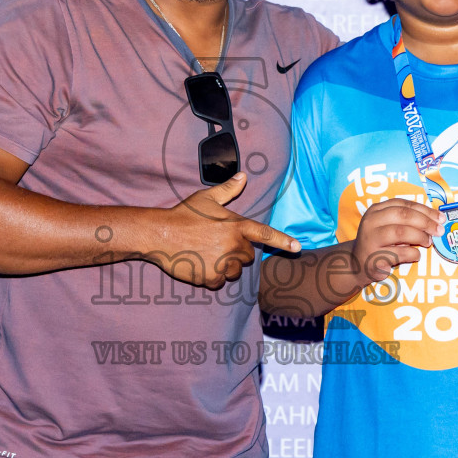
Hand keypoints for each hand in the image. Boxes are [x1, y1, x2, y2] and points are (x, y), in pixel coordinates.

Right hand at [151, 173, 300, 288]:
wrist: (160, 234)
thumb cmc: (183, 214)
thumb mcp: (206, 198)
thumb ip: (228, 189)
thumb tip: (243, 176)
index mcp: (235, 225)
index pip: (264, 234)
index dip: (282, 241)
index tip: (297, 247)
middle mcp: (232, 246)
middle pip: (247, 255)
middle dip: (237, 251)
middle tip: (216, 243)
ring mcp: (223, 263)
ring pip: (235, 271)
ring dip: (227, 266)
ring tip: (207, 254)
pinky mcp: (211, 277)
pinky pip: (220, 281)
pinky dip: (212, 276)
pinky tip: (200, 264)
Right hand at [351, 198, 439, 285]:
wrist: (357, 264)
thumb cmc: (380, 243)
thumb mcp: (387, 225)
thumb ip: (405, 220)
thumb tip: (435, 219)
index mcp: (376, 210)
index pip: (404, 204)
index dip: (425, 210)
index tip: (440, 217)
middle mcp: (371, 222)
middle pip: (403, 215)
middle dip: (425, 222)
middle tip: (438, 230)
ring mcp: (371, 239)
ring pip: (401, 232)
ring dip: (420, 236)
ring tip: (428, 242)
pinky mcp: (374, 257)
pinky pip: (401, 253)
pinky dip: (414, 253)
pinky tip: (416, 255)